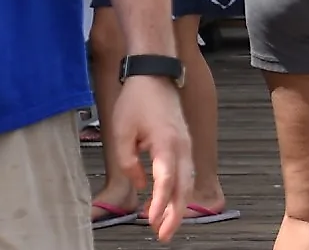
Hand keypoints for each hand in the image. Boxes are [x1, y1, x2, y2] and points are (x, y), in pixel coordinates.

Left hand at [105, 74, 191, 240]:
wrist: (155, 74)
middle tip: (164, 235)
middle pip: (184, 186)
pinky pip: (185, 173)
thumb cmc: (137, 100)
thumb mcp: (121, 131)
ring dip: (179, 205)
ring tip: (166, 225)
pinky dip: (180, 191)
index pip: (167, 180)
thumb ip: (127, 161)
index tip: (151, 220)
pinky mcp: (184, 144)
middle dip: (176, 214)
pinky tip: (170, 203)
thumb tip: (139, 181)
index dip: (160, 203)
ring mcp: (186, 144)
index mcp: (166, 142)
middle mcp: (182, 146)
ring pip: (187, 181)